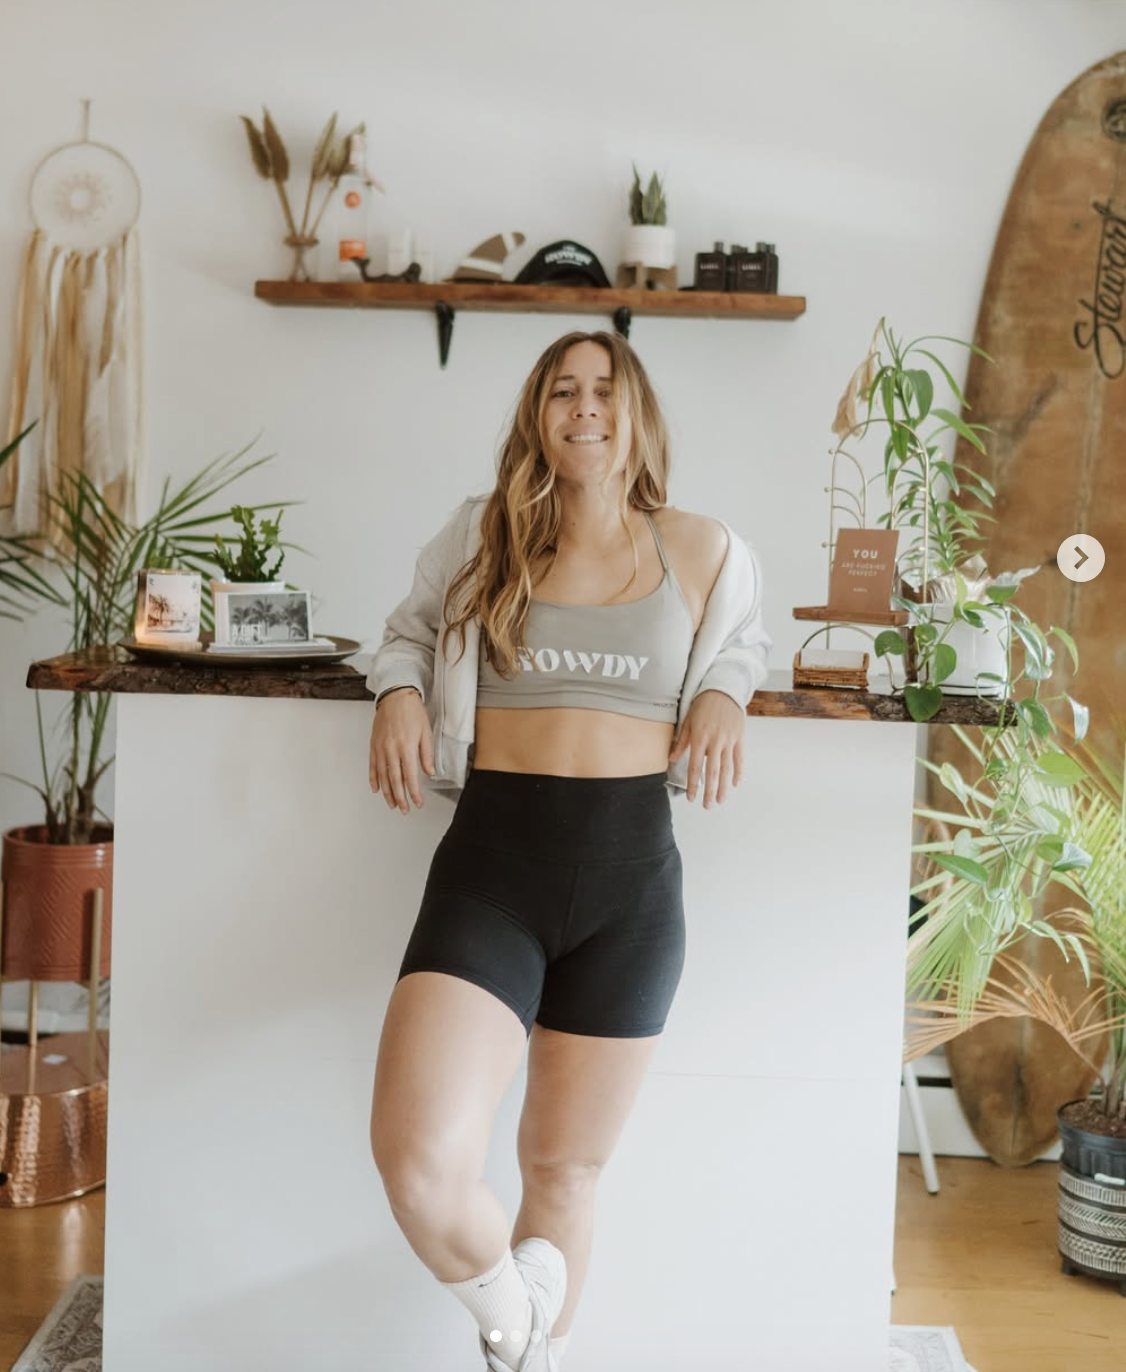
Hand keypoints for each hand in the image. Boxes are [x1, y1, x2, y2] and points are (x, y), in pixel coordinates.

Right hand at [369, 689, 434, 813]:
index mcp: (406, 747)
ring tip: (392, 804)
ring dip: (387, 793)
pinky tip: (376, 789)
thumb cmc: (412, 711)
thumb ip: (427, 755)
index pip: (410, 777)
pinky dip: (374, 779)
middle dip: (400, 798)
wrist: (395, 695)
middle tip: (405, 809)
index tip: (418, 803)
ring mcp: (380, 748)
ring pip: (383, 776)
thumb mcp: (426, 732)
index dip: (414, 793)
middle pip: (395, 780)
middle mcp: (391, 749)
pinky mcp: (374, 745)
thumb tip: (430, 773)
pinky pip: (373, 766)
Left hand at [668, 690, 744, 807]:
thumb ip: (681, 742)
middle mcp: (715, 741)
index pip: (694, 766)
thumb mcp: (687, 721)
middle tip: (707, 806)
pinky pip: (739, 758)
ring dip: (723, 786)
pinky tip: (735, 784)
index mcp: (699, 738)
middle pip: (712, 772)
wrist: (723, 689)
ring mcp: (729, 740)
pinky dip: (738, 772)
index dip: (693, 784)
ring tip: (720, 800)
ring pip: (726, 768)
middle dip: (709, 791)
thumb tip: (672, 758)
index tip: (691, 798)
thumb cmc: (702, 705)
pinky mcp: (739, 737)